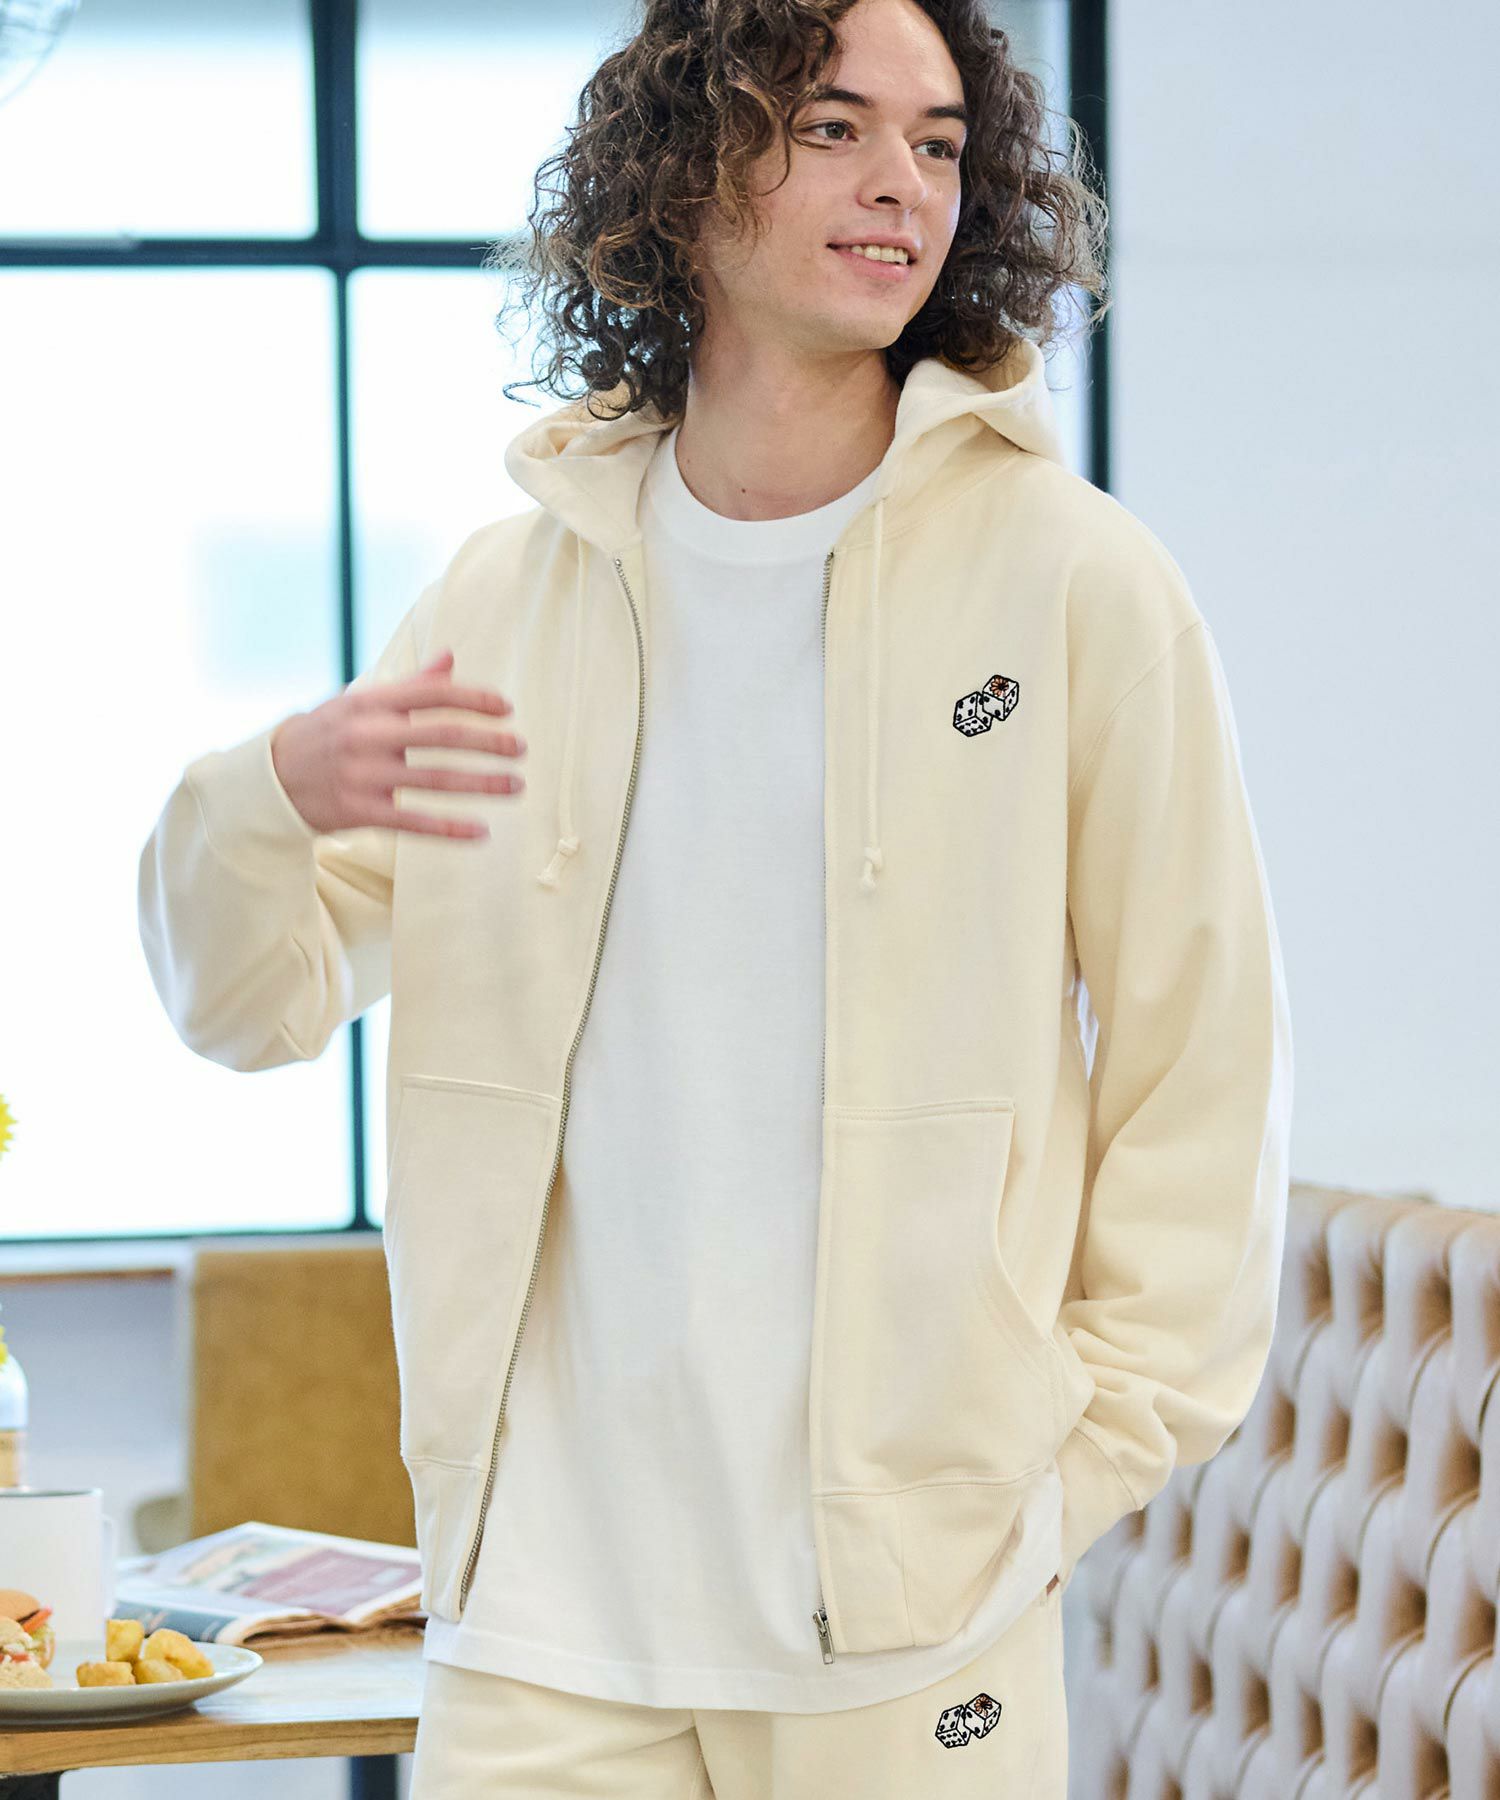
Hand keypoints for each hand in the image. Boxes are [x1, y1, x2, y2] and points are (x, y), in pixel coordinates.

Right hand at [270, 649, 524, 838]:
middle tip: (521, 748)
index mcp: (372, 703)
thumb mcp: (361, 703)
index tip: (507, 708)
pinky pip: (413, 822)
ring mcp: (363, 775)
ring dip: (482, 784)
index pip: (433, 694)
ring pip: (435, 780)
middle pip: (442, 736)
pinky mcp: (358, 811)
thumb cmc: (327, 734)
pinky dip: (450, 828)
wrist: (271, 778)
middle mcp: (369, 736)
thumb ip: (410, 685)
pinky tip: (481, 832)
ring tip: (515, 785)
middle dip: (489, 742)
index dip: (474, 698)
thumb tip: (450, 658)